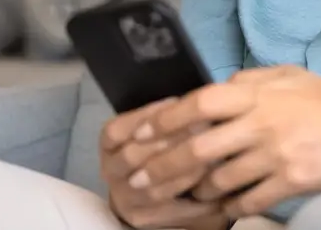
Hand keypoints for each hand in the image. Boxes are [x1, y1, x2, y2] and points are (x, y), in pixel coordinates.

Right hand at [100, 99, 227, 228]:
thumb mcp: (154, 128)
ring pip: (152, 188)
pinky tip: (212, 181)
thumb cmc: (158, 147)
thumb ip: (165, 118)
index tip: (180, 103)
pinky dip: (193, 197)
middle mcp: (110, 172)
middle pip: (132, 157)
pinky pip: (169, 210)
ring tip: (212, 156)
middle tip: (203, 127)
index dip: (146, 117)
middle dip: (170, 140)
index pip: (116, 131)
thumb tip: (194, 102)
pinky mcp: (142, 218)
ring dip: (184, 171)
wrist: (150, 189)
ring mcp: (124, 198)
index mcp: (109, 145)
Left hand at [128, 66, 320, 218]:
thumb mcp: (288, 75)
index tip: (140, 133)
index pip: (200, 103)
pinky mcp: (293, 181)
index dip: (165, 119)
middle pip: (199, 148)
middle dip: (163, 166)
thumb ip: (250, 79)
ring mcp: (278, 154)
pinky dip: (231, 205)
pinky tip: (224, 205)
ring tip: (187, 193)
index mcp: (258, 93)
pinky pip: (248, 200)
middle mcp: (263, 122)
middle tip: (139, 178)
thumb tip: (217, 86)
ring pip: (219, 179)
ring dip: (198, 189)